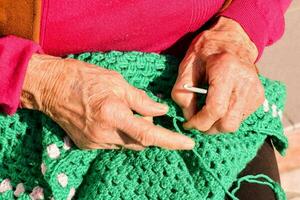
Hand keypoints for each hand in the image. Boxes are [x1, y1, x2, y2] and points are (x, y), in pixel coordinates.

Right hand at [21, 54, 194, 149]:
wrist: (51, 86)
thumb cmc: (84, 77)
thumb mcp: (117, 81)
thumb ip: (141, 100)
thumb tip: (161, 110)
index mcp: (114, 114)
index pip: (149, 133)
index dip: (171, 141)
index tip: (189, 144)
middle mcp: (105, 133)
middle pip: (141, 142)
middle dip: (149, 130)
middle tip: (143, 111)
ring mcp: (95, 142)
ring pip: (127, 143)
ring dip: (133, 131)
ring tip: (122, 111)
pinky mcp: (87, 145)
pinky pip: (113, 143)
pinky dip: (119, 133)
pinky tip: (109, 118)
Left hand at [172, 17, 264, 132]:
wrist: (232, 39)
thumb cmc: (206, 50)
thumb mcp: (187, 65)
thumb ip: (182, 91)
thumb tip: (188, 116)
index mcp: (227, 70)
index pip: (215, 109)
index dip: (199, 122)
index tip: (188, 123)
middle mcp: (245, 82)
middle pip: (227, 123)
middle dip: (208, 128)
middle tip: (196, 121)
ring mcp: (255, 90)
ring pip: (234, 125)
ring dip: (216, 125)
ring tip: (206, 112)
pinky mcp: (258, 97)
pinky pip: (240, 118)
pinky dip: (226, 118)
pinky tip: (219, 105)